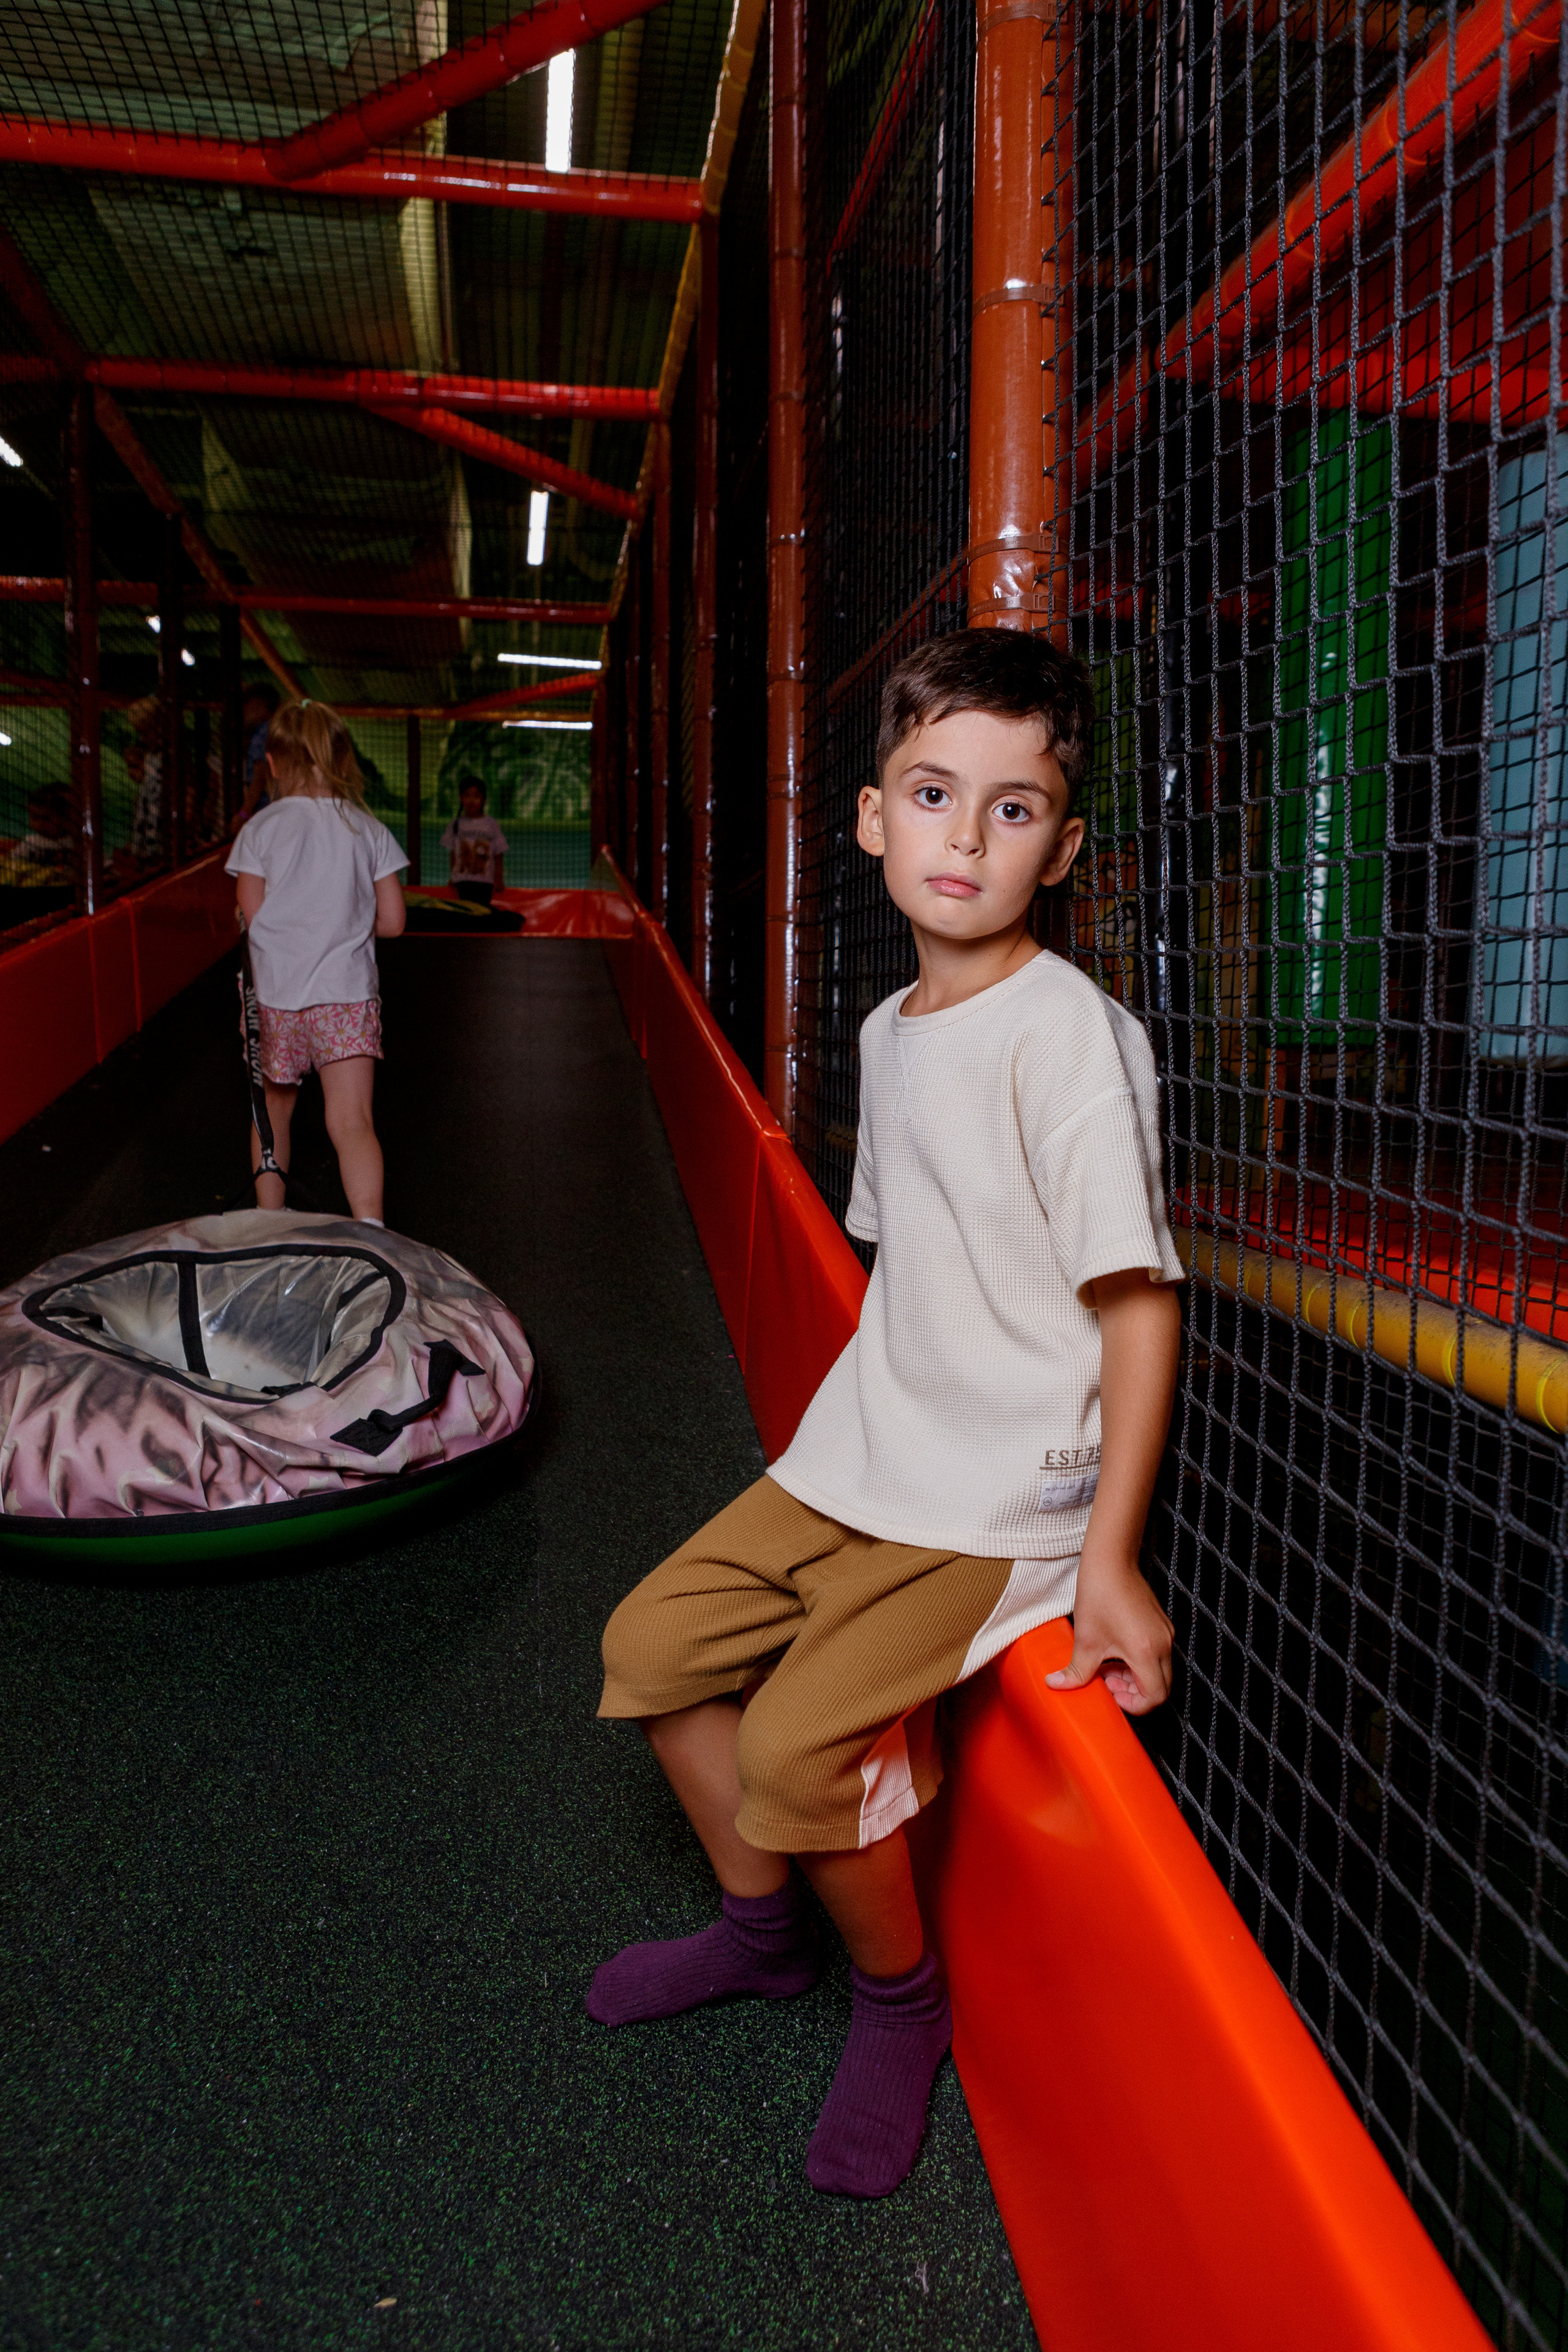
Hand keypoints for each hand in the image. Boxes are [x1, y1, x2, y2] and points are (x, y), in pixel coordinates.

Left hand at [1045, 1548, 1173, 1713]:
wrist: (1111, 1561)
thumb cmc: (1099, 1595)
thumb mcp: (1085, 1640)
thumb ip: (1075, 1671)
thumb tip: (1056, 1685)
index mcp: (1146, 1652)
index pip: (1155, 1696)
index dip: (1134, 1704)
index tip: (1112, 1695)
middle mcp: (1163, 1644)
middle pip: (1161, 1687)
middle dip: (1135, 1692)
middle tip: (1108, 1682)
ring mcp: (1165, 1633)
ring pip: (1159, 1670)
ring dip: (1135, 1676)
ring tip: (1108, 1667)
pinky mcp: (1162, 1624)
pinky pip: (1157, 1654)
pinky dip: (1140, 1661)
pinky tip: (1115, 1651)